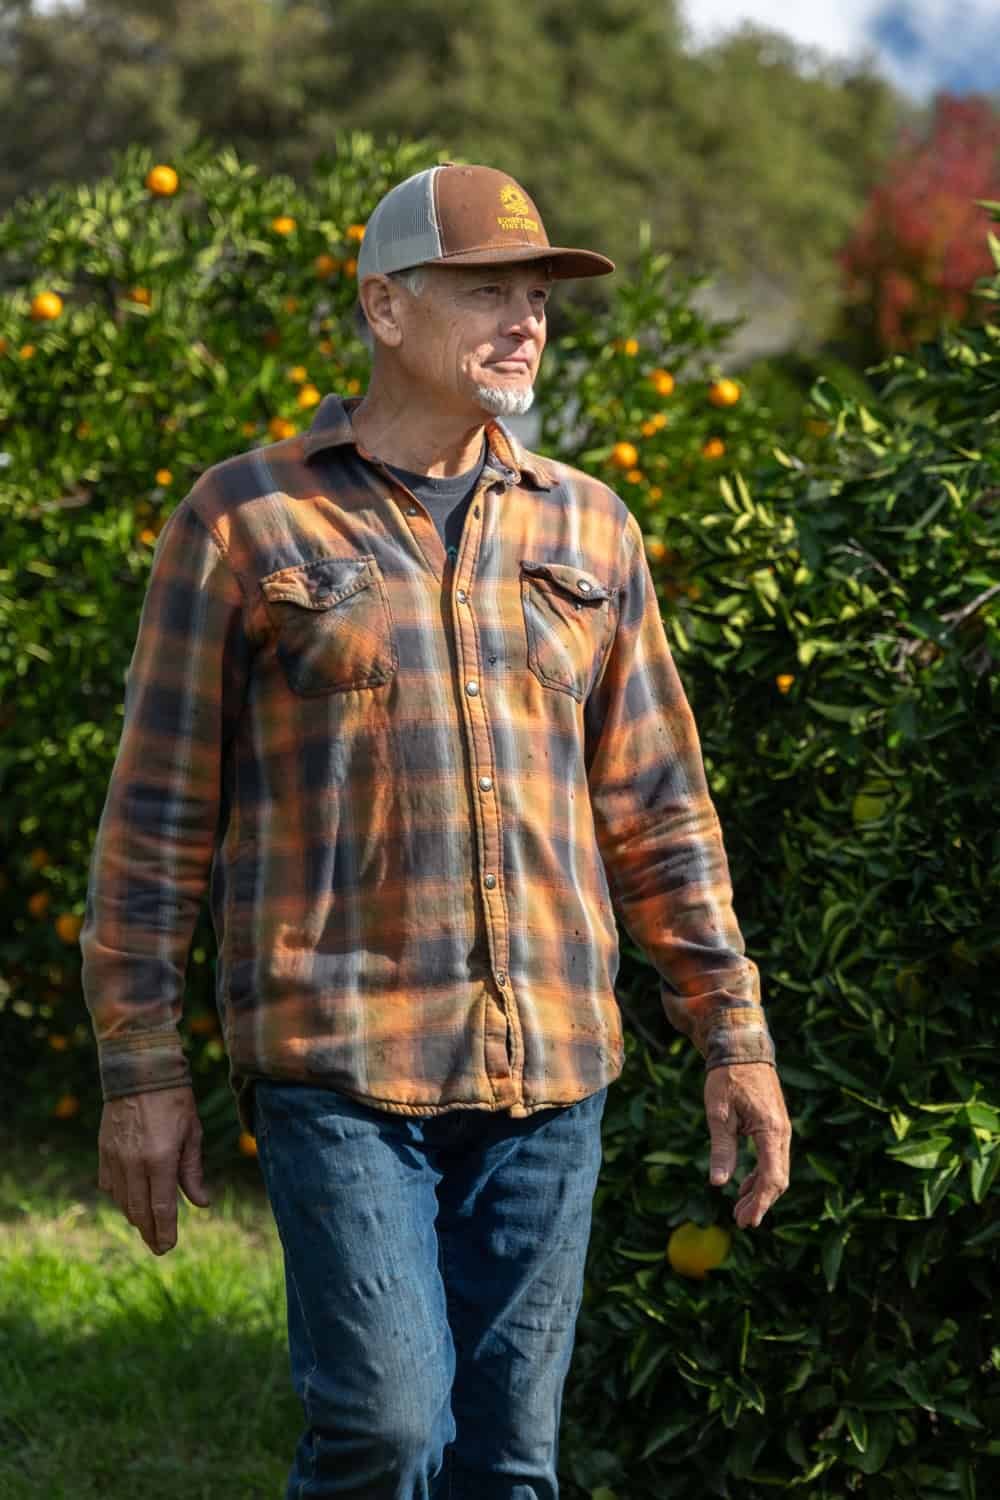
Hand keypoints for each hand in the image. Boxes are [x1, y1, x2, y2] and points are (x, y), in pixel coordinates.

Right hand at [98, 1085, 210, 1254]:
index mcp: (160, 1158)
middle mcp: (134, 1163)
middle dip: (149, 1232)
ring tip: (148, 1227)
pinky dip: (120, 1198)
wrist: (140, 1070)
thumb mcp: (192, 1133)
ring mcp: (115, 1158)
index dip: (165, 1231)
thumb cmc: (174, 1099)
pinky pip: (109, 1185)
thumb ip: (192, 1172)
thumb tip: (201, 1203)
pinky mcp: (103, 1151)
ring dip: (135, 1217)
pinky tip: (130, 1201)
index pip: (162, 1207)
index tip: (168, 1247)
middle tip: (159, 1247)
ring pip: (122, 1201)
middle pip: (139, 1211)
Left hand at [704, 1063, 790, 1228]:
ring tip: (740, 1211)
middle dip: (760, 1203)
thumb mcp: (718, 1112)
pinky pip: (772, 1158)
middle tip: (740, 1222)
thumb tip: (718, 1183)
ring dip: (759, 1192)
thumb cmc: (728, 1076)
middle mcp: (782, 1132)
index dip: (760, 1202)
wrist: (742, 1048)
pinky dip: (760, 1176)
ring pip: (776, 1170)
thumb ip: (721, 1148)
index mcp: (771, 1130)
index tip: (746, 1221)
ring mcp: (781, 1129)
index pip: (771, 1177)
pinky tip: (744, 1186)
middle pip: (778, 1179)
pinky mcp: (775, 1126)